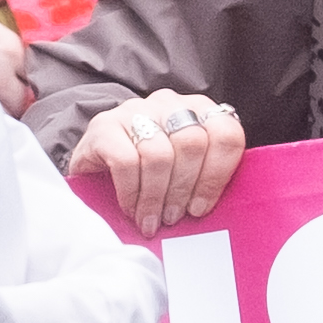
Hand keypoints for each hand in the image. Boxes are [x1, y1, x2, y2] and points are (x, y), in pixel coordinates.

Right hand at [70, 86, 247, 229]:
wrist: (96, 165)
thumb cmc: (148, 174)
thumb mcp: (183, 172)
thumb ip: (204, 180)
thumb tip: (214, 214)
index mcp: (199, 110)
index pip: (225, 133)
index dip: (217, 175)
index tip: (201, 207)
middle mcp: (169, 103)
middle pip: (192, 143)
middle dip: (184, 189)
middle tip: (174, 217)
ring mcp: (135, 110)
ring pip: (159, 155)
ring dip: (156, 197)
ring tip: (152, 219)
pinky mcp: (104, 124)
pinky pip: (126, 161)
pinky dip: (131, 193)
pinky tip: (131, 208)